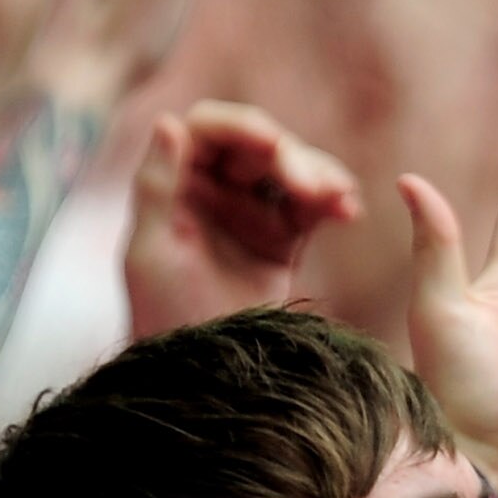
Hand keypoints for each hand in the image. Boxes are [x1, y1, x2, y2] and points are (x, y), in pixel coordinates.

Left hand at [122, 100, 360, 338]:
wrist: (198, 376)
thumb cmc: (160, 316)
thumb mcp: (150, 252)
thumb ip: (157, 187)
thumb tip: (168, 121)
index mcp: (176, 184)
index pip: (208, 130)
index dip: (241, 127)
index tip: (270, 144)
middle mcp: (213, 190)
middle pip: (258, 146)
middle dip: (289, 158)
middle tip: (309, 188)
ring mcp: (249, 212)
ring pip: (291, 170)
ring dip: (319, 175)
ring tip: (339, 198)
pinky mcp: (281, 239)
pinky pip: (311, 207)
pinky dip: (332, 202)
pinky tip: (348, 211)